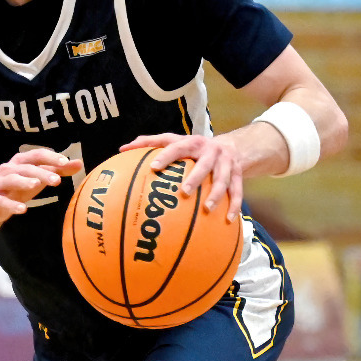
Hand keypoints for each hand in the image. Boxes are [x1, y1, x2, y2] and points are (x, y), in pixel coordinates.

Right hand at [0, 148, 81, 225]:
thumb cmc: (19, 187)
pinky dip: (12, 205)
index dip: (50, 157)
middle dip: (41, 173)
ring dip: (24, 182)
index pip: (37, 155)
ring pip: (11, 180)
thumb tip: (79, 163)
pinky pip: (2, 201)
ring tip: (36, 185)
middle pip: (26, 168)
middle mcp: (8, 169)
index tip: (65, 162)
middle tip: (56, 180)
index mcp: (20, 161)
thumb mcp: (39, 177)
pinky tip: (23, 209)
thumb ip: (58, 170)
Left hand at [120, 132, 245, 220]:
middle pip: (204, 165)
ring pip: (223, 180)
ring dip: (217, 194)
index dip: (166, 155)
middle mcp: (211, 152)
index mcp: (193, 143)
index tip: (154, 167)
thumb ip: (151, 143)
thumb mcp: (176, 141)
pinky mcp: (238, 175)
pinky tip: (228, 220)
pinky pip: (238, 191)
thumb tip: (122, 148)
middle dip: (195, 178)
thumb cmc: (194, 148)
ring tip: (208, 209)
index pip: (178, 146)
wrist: (233, 146)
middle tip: (184, 192)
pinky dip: (234, 206)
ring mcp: (226, 164)